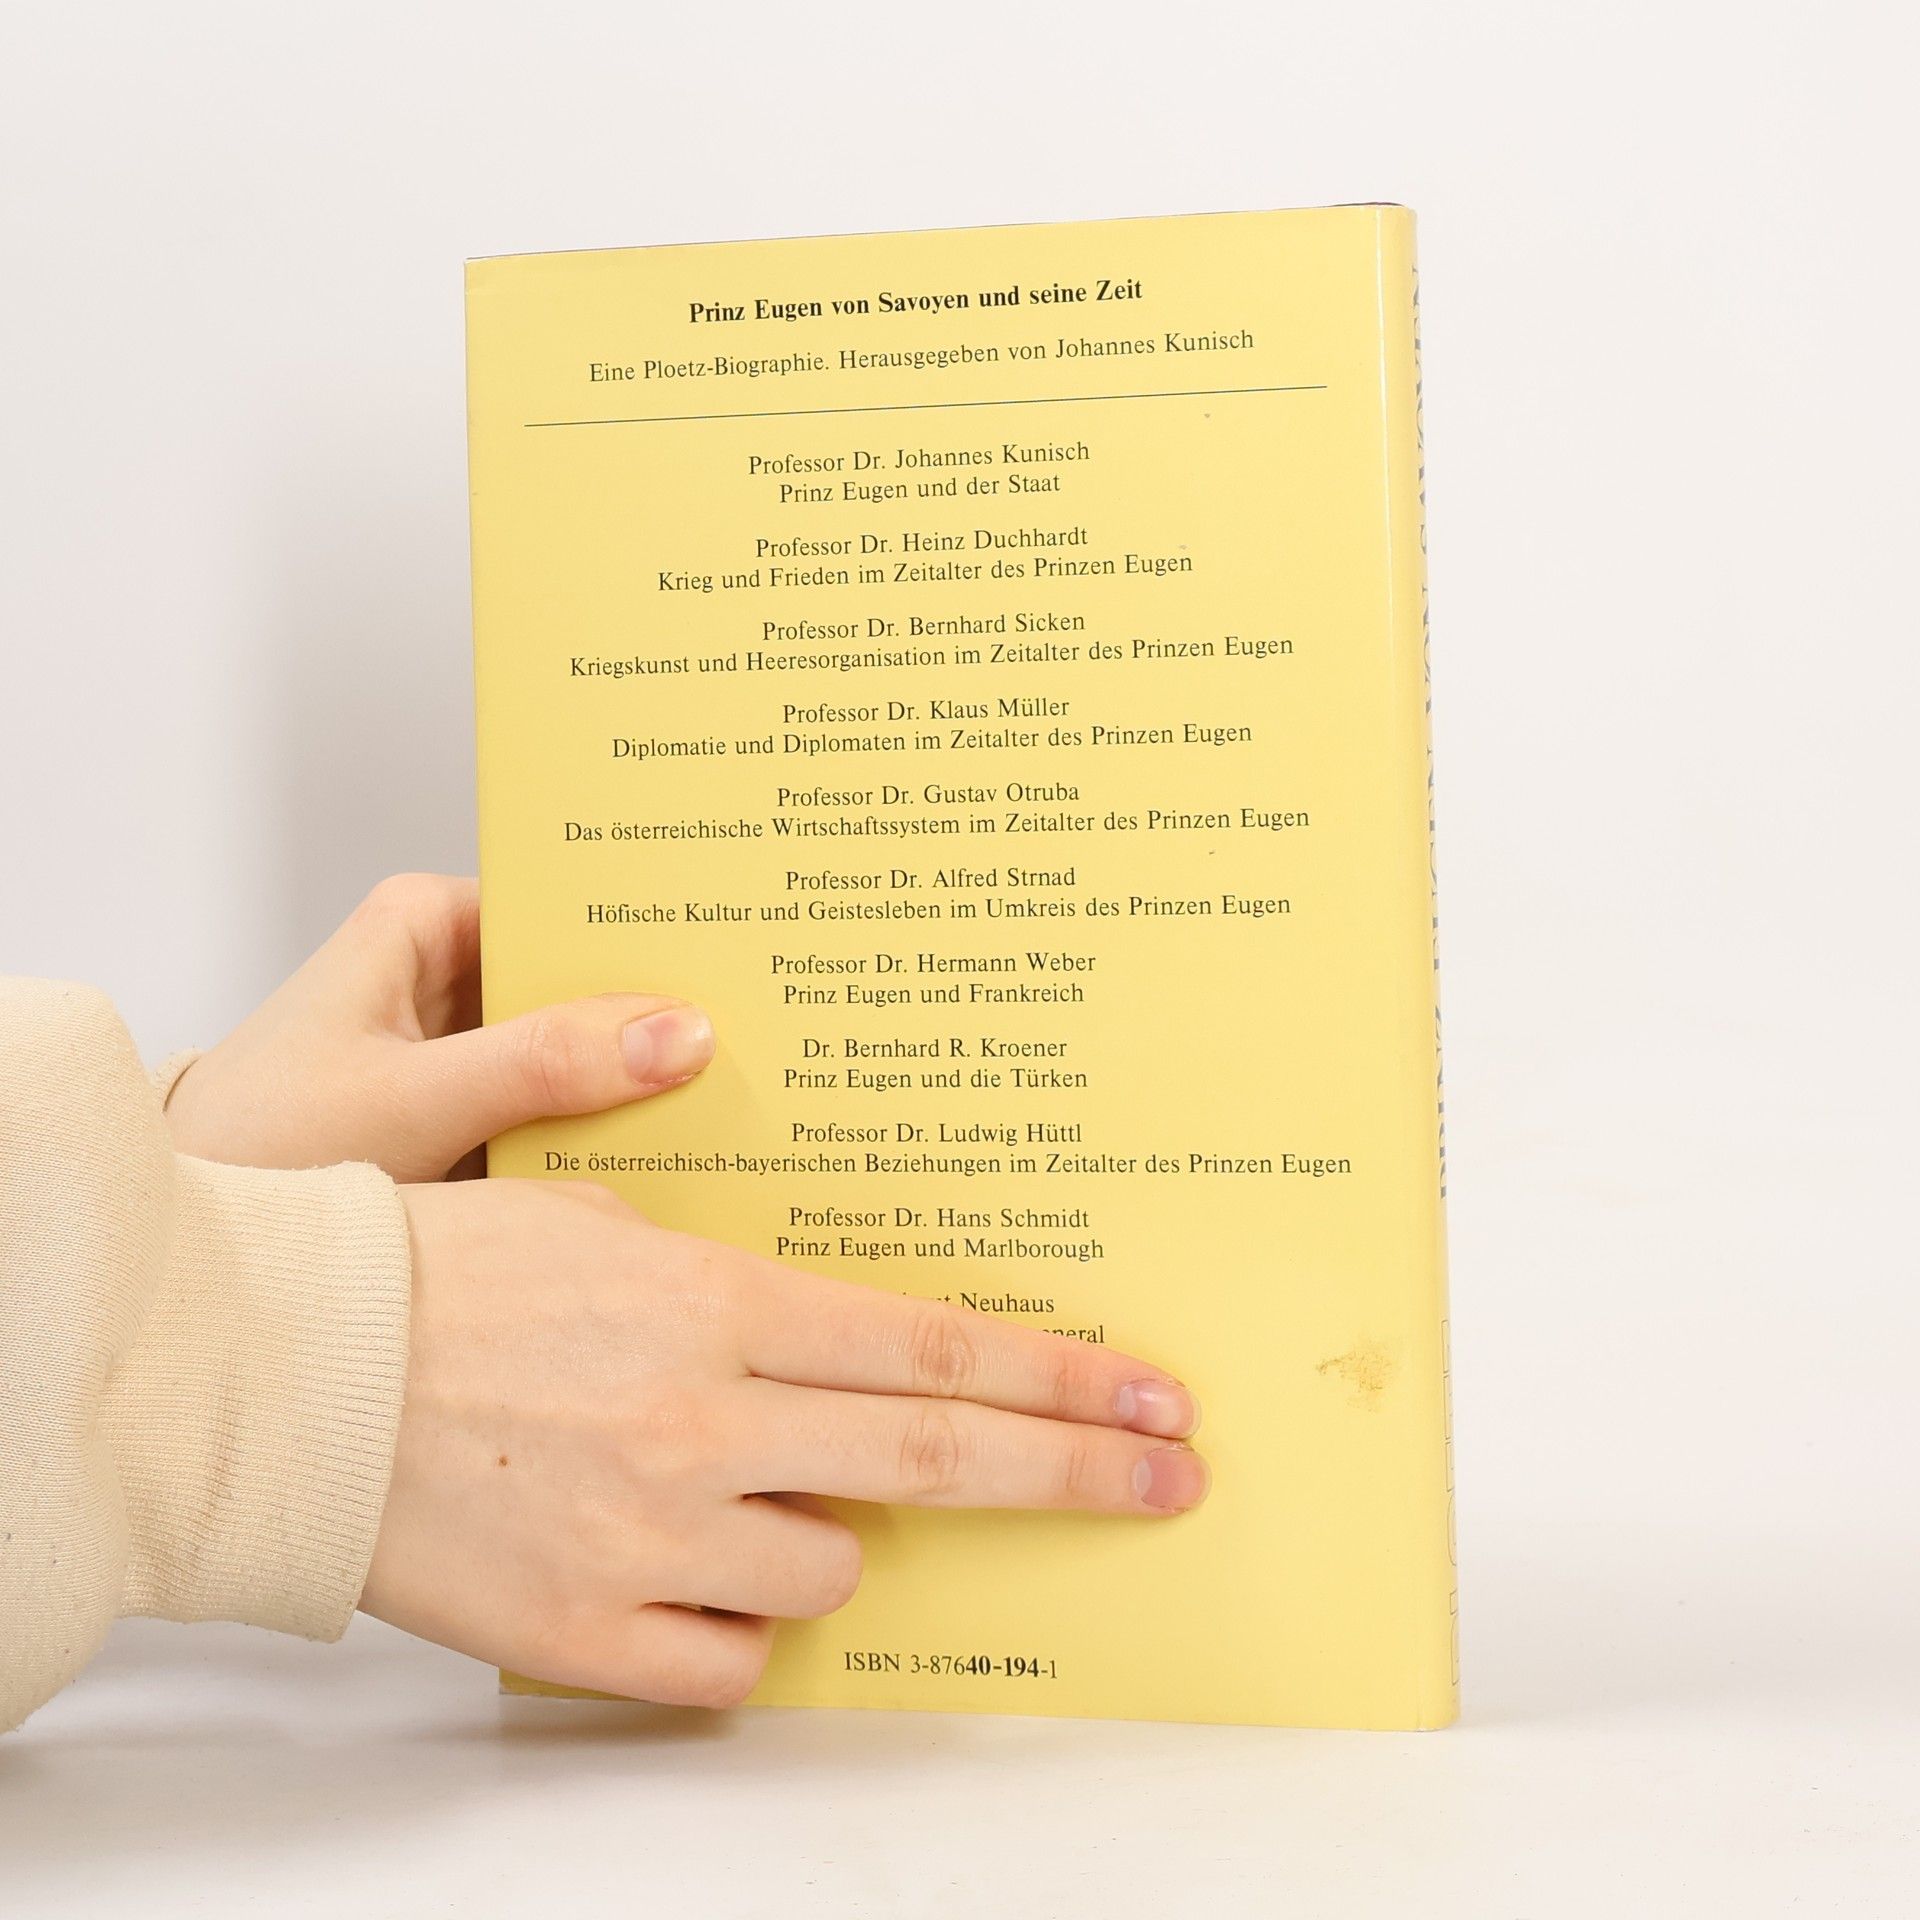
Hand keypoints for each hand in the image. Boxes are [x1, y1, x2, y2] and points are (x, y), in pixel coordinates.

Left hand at [163, 873, 713, 1180]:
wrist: (182, 1250)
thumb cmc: (254, 1150)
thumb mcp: (411, 1100)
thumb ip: (544, 1065)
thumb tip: (678, 1033)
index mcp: (427, 921)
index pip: (567, 904)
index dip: (651, 929)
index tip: (737, 957)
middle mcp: (449, 974)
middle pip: (585, 981)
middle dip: (658, 1016)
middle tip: (759, 1041)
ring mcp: (464, 1051)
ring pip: (580, 1052)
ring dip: (638, 1084)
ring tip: (741, 1101)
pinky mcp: (472, 1121)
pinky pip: (561, 1113)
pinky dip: (606, 1137)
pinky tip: (678, 1157)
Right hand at [364, 1180, 1208, 1706]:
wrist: (285, 1374)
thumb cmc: (434, 1270)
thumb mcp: (603, 1221)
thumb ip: (732, 1284)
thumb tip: (830, 1343)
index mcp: (716, 1306)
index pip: (935, 1350)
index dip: (1061, 1382)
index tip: (1152, 1402)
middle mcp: (705, 1425)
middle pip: (937, 1461)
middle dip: (1073, 1473)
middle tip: (1170, 1482)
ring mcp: (651, 1539)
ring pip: (829, 1572)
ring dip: (825, 1539)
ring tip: (739, 1492)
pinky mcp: (586, 1634)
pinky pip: (725, 1663)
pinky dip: (731, 1624)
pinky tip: (679, 1569)